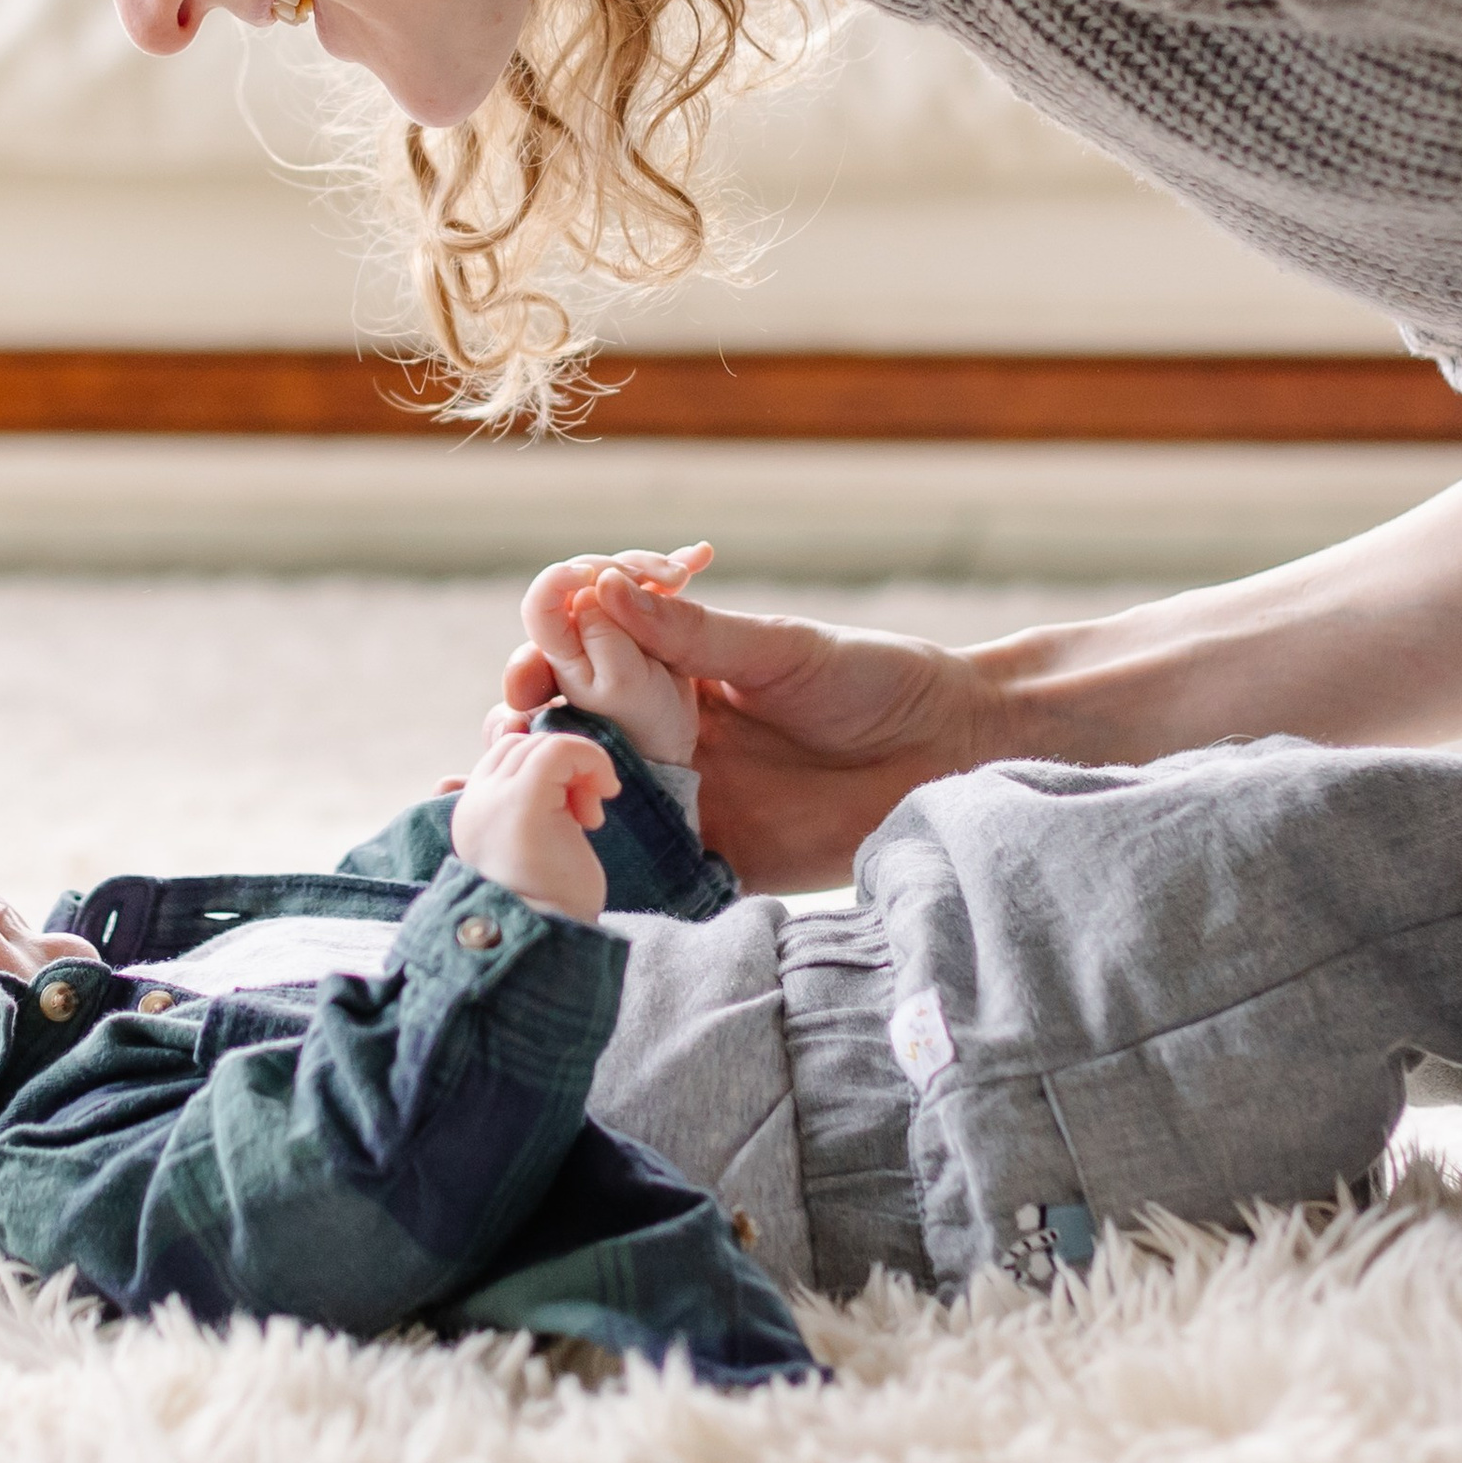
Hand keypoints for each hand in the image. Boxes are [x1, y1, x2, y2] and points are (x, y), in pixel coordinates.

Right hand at [448, 730, 618, 922]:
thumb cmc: (554, 899)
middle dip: (563, 768)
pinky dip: (591, 760)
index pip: (504, 754)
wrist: (554, 940)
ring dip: (580, 770)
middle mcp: (474, 803)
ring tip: (589, 817)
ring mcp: (493, 800)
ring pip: (542, 744)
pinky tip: (605, 796)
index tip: (571, 806)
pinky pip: (559, 749)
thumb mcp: (539, 840)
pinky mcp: (523, 801)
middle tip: (585, 814)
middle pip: (523, 745)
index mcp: (472, 814)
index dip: (545, 767)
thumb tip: (552, 756)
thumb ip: (539, 800)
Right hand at [507, 573, 994, 890]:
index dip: (547, 658)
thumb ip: (697, 634)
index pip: (588, 658)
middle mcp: (670, 735)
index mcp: (678, 671)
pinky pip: (650, 871)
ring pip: (595, 800)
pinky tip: (557, 870)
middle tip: (510, 732)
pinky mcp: (719, 861)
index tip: (527, 665)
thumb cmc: (876, 678)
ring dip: (548, 796)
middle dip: (526, 729)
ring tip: (508, 793)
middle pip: (572, 732)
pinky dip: (600, 871)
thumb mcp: (783, 648)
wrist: (954, 749)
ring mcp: (690, 800)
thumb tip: (607, 591)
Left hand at [514, 544, 709, 766]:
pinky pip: (648, 584)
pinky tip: (701, 556)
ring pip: (618, 576)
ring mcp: (606, 624)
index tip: (591, 575)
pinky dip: (673, 568)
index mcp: (559, 653)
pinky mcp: (637, 619)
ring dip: (651, 568)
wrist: (675, 746)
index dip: (557, 580)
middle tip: (666, 581)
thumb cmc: (644, 725)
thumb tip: (591, 585)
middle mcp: (575, 634)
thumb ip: (603, 634)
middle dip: (621, 571)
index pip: (541, 604)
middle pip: (586, 580)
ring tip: (684, 577)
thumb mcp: (623, 685)